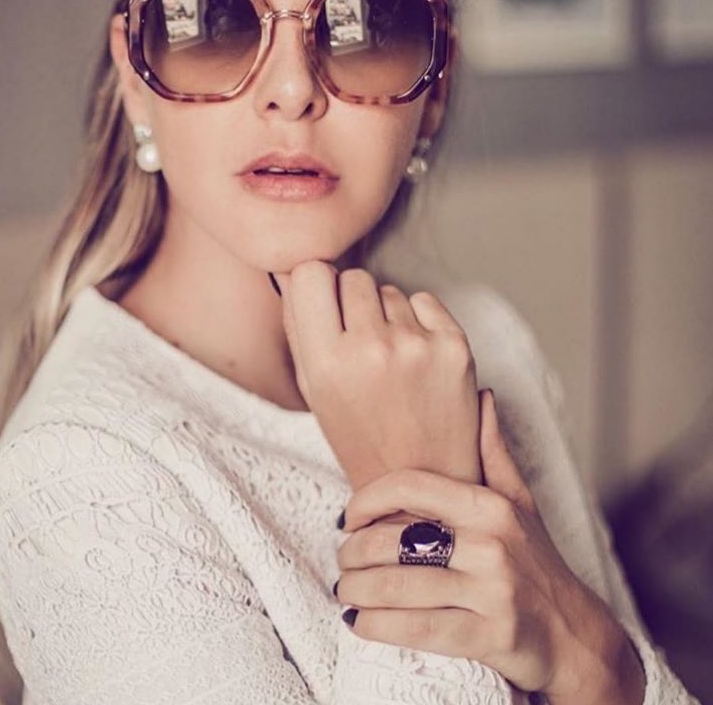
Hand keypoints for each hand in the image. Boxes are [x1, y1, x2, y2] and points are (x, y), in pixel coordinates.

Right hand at [275, 261, 480, 490]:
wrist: (423, 481)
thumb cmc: (360, 433)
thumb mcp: (313, 387)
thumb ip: (300, 326)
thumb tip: (296, 269)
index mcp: (325, 361)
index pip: (310, 272)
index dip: (317, 286)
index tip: (324, 305)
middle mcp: (370, 348)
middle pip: (353, 277)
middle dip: (353, 301)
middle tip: (361, 343)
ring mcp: (416, 345)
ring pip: (389, 290)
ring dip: (387, 315)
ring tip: (392, 360)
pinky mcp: (455, 346)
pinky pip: (424, 300)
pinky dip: (420, 320)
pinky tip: (417, 357)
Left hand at [334, 390, 644, 703]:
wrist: (578, 637)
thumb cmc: (537, 563)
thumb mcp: (520, 502)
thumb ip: (492, 451)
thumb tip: (482, 395)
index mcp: (488, 506)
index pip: (409, 486)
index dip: (366, 499)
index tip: (347, 516)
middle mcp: (491, 544)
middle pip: (393, 539)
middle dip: (353, 552)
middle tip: (342, 559)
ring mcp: (491, 591)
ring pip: (397, 586)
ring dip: (356, 589)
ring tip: (345, 589)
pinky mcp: (490, 637)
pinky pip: (414, 629)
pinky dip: (375, 626)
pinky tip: (359, 621)